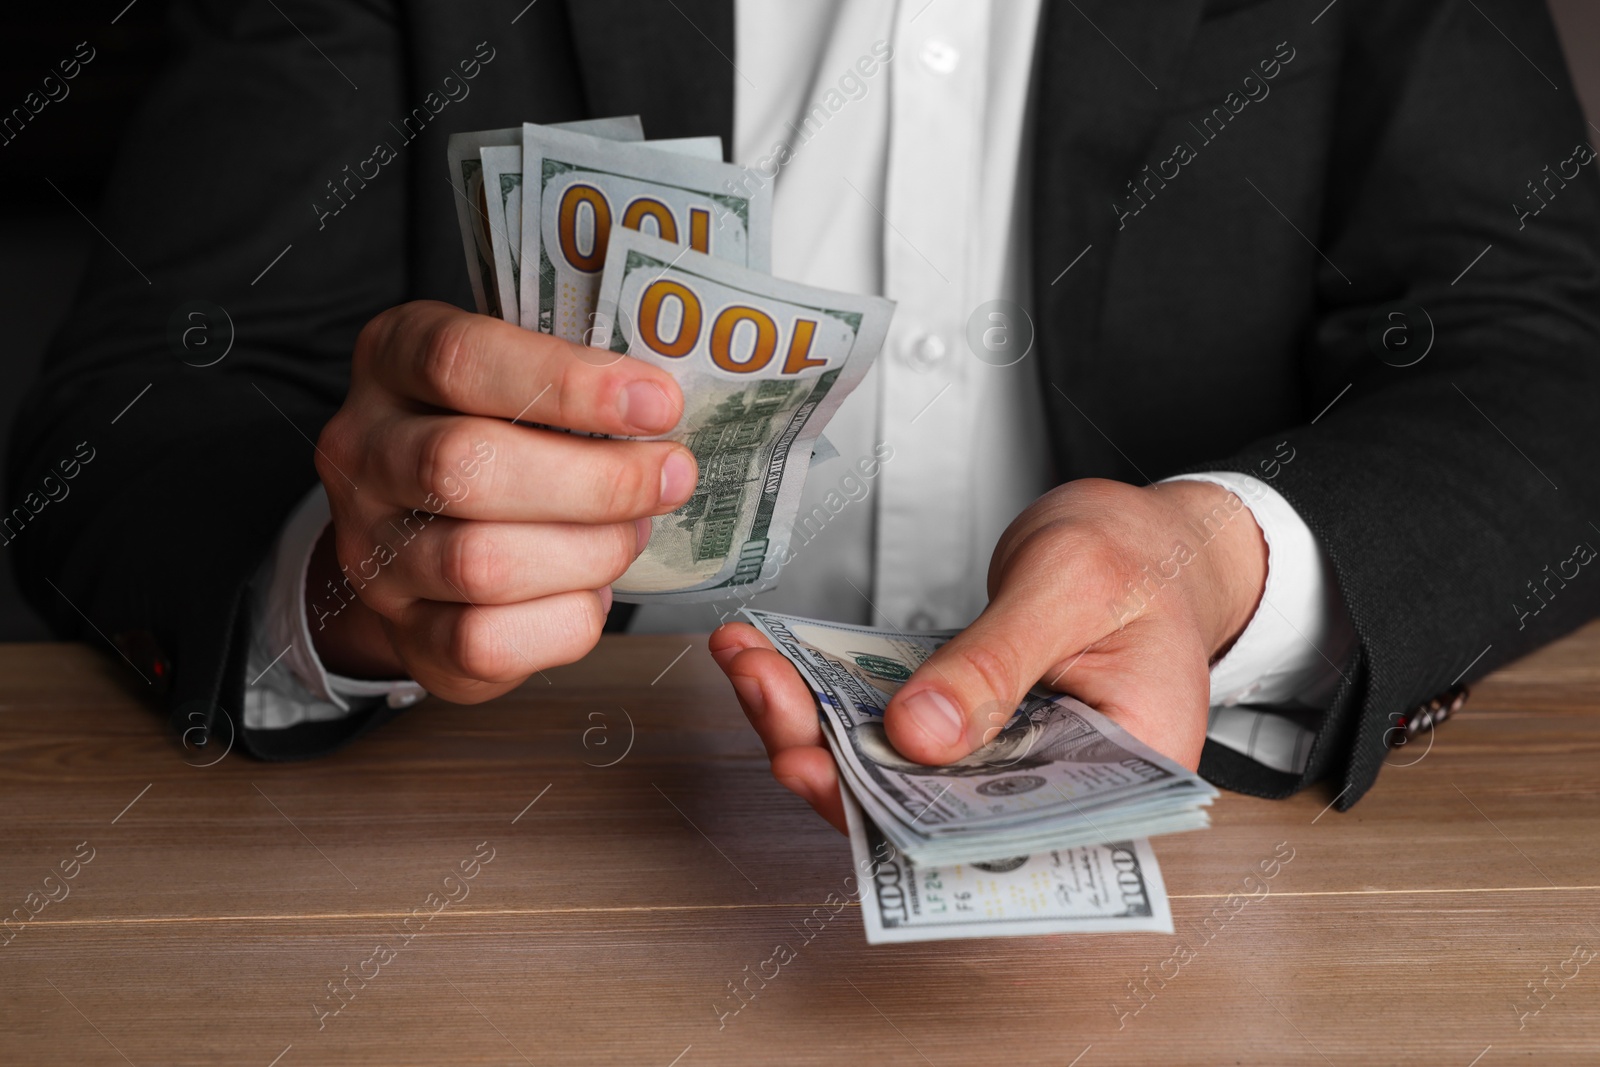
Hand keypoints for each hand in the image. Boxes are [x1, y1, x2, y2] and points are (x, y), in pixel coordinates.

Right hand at [309, 300, 696, 701]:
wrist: (427, 535)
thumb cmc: (500, 437)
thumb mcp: (519, 377)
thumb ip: (575, 383)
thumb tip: (666, 413)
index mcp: (391, 361)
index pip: (459, 359)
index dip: (568, 382)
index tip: (659, 404)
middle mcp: (362, 453)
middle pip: (465, 467)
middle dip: (596, 480)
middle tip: (671, 477)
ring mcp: (370, 550)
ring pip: (481, 563)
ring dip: (590, 552)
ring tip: (632, 533)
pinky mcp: (404, 632)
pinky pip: (486, 643)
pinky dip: (566, 620)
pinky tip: (592, 592)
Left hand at [710, 478, 1266, 831]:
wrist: (1141, 538)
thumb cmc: (1134, 559)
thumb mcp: (1069, 588)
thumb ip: (996, 663)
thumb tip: (917, 737)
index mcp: (1117, 785)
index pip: (1001, 836)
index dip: (902, 823)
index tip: (822, 772)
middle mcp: (1052, 794)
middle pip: (927, 814)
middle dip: (829, 762)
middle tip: (763, 693)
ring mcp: (1002, 771)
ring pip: (892, 777)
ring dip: (811, 725)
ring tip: (749, 662)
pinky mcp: (963, 738)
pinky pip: (886, 735)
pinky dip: (826, 696)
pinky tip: (771, 656)